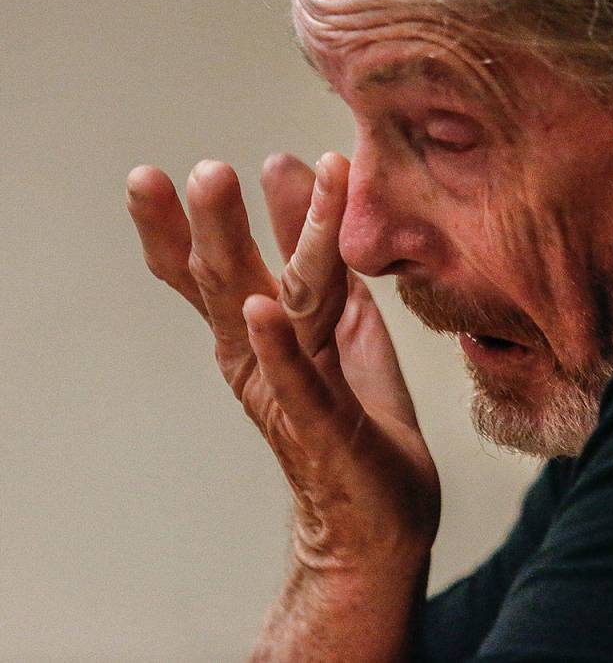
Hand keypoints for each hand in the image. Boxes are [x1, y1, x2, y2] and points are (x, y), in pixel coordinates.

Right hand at [126, 152, 439, 586]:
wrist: (377, 521)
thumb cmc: (358, 416)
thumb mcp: (340, 315)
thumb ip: (313, 251)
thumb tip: (288, 166)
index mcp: (263, 333)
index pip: (220, 269)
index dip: (194, 224)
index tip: (160, 172)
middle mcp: (263, 358)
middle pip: (228, 282)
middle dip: (214, 227)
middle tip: (201, 172)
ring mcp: (289, 390)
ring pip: (259, 312)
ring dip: (237, 252)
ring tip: (223, 194)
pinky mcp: (325, 426)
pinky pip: (298, 381)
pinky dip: (277, 344)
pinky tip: (259, 308)